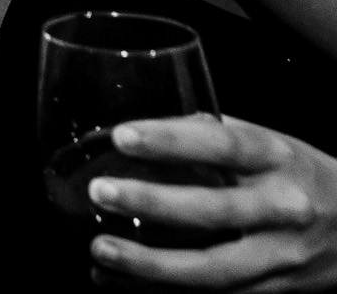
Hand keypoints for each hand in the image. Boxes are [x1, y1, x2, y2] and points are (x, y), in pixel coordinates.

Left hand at [88, 115, 336, 289]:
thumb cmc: (301, 175)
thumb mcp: (270, 143)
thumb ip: (213, 133)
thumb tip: (148, 127)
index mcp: (278, 158)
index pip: (222, 145)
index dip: (171, 141)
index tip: (123, 136)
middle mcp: (282, 208)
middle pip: (214, 210)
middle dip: (152, 202)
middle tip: (102, 192)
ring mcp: (279, 254)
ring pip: (212, 267)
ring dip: (151, 263)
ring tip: (102, 248)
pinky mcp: (272, 289)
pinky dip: (162, 291)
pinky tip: (119, 280)